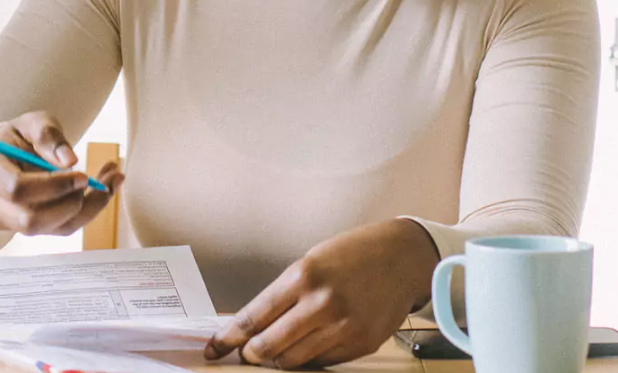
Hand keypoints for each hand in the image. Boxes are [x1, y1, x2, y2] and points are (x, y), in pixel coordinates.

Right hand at [0, 111, 122, 236]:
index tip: (81, 174)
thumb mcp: (33, 122)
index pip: (16, 189)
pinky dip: (89, 211)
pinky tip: (105, 188)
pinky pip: (62, 228)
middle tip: (94, 180)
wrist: (12, 152)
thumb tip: (69, 160)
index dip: (52, 186)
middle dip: (70, 204)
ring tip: (109, 180)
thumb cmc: (21, 136)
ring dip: (87, 208)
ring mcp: (7, 220)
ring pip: (51, 229)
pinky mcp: (28, 229)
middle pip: (29, 220)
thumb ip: (48, 135)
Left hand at [205, 219, 440, 368]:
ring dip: (278, 360)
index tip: (214, 349)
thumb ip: (285, 295)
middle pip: (269, 346)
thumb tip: (255, 326)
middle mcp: (321, 304)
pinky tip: (305, 350)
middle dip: (250, 355)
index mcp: (302, 277)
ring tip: (272, 353)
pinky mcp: (361, 344)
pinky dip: (308, 360)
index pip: (253, 318)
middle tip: (245, 354)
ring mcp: (343, 328)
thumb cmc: (352, 255)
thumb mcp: (310, 263)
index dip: (228, 338)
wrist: (403, 258)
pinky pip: (323, 362)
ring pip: (294, 361)